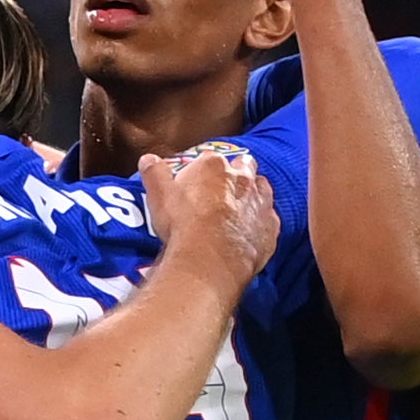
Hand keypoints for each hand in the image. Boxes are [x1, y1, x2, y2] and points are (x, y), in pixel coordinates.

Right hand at [140, 142, 277, 283]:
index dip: (205, 170)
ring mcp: (261, 203)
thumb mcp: (160, 196)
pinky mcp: (270, 228)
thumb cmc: (183, 225)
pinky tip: (251, 233)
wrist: (209, 260)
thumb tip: (148, 159)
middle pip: (244, 166)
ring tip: (240, 209)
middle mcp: (242, 179)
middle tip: (223, 191)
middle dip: (237, 174)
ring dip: (254, 195)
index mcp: (214, 166)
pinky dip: (262, 224)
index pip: (212, 159)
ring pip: (263, 190)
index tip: (199, 182)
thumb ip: (155, 173)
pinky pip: (270, 221)